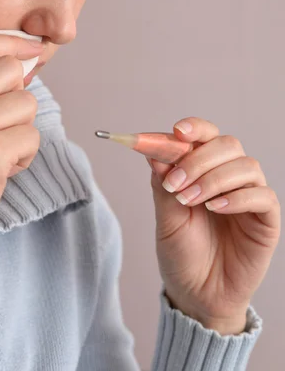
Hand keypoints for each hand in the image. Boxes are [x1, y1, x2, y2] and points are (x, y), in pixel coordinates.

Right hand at [0, 34, 43, 274]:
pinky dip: (25, 157)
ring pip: (26, 103)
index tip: (32, 50)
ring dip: (22, 132)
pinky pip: (32, 137)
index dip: (11, 42)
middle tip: (4, 126)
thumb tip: (17, 64)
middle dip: (18, 96)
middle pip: (9, 69)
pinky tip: (2, 173)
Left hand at [146, 117, 280, 334]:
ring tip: (190, 200)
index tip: (176, 131)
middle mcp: (229, 177)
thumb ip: (164, 183)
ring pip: (246, 166)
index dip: (195, 128)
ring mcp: (249, 197)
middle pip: (227, 144)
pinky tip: (216, 208)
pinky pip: (263, 196)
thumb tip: (155, 150)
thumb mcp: (165, 217)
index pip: (206, 135)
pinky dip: (238, 197)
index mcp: (204, 169)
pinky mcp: (266, 220)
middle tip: (175, 182)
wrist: (195, 294)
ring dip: (214, 178)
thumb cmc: (180, 253)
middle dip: (199, 158)